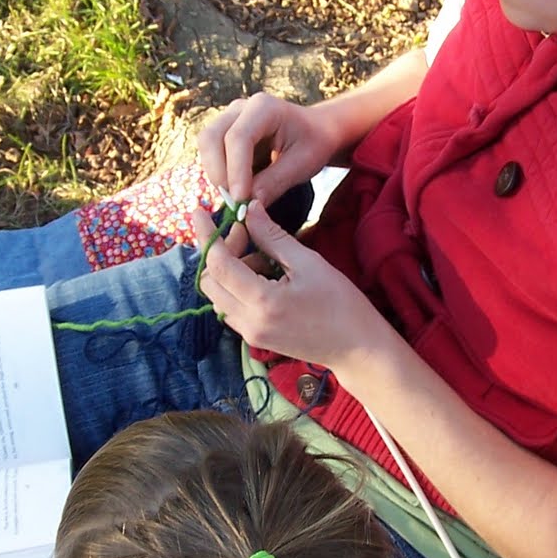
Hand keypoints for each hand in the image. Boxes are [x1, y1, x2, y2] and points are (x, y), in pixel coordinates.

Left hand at [192, 200, 392, 370]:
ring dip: (229, 270)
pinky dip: (236, 286)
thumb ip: (272, 237)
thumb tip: (249, 209)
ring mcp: (249, 333)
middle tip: (247, 235)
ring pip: (217, 294)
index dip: (207, 235)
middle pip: (210, 281)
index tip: (199, 211)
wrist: (357, 348)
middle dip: (220, 252)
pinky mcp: (254, 338)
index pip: (218, 264)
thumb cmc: (341, 304)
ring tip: (264, 258)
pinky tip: (263, 276)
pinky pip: (230, 307)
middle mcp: (248, 321)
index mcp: (262, 301)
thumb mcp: (309, 263)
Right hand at [197, 93, 342, 205]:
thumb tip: (246, 206)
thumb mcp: (303, 165)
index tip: (240, 200)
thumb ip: (274, 183)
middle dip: (218, 172)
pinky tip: (237, 189)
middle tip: (235, 202)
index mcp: (264, 107)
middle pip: (211, 137)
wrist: (316, 131)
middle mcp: (240, 108)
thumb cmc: (314, 144)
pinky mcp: (224, 132)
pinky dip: (219, 173)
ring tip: (237, 197)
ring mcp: (229, 118)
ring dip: (216, 174)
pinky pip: (211, 154)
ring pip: (206, 145)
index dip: (236, 171)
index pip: (238, 138)